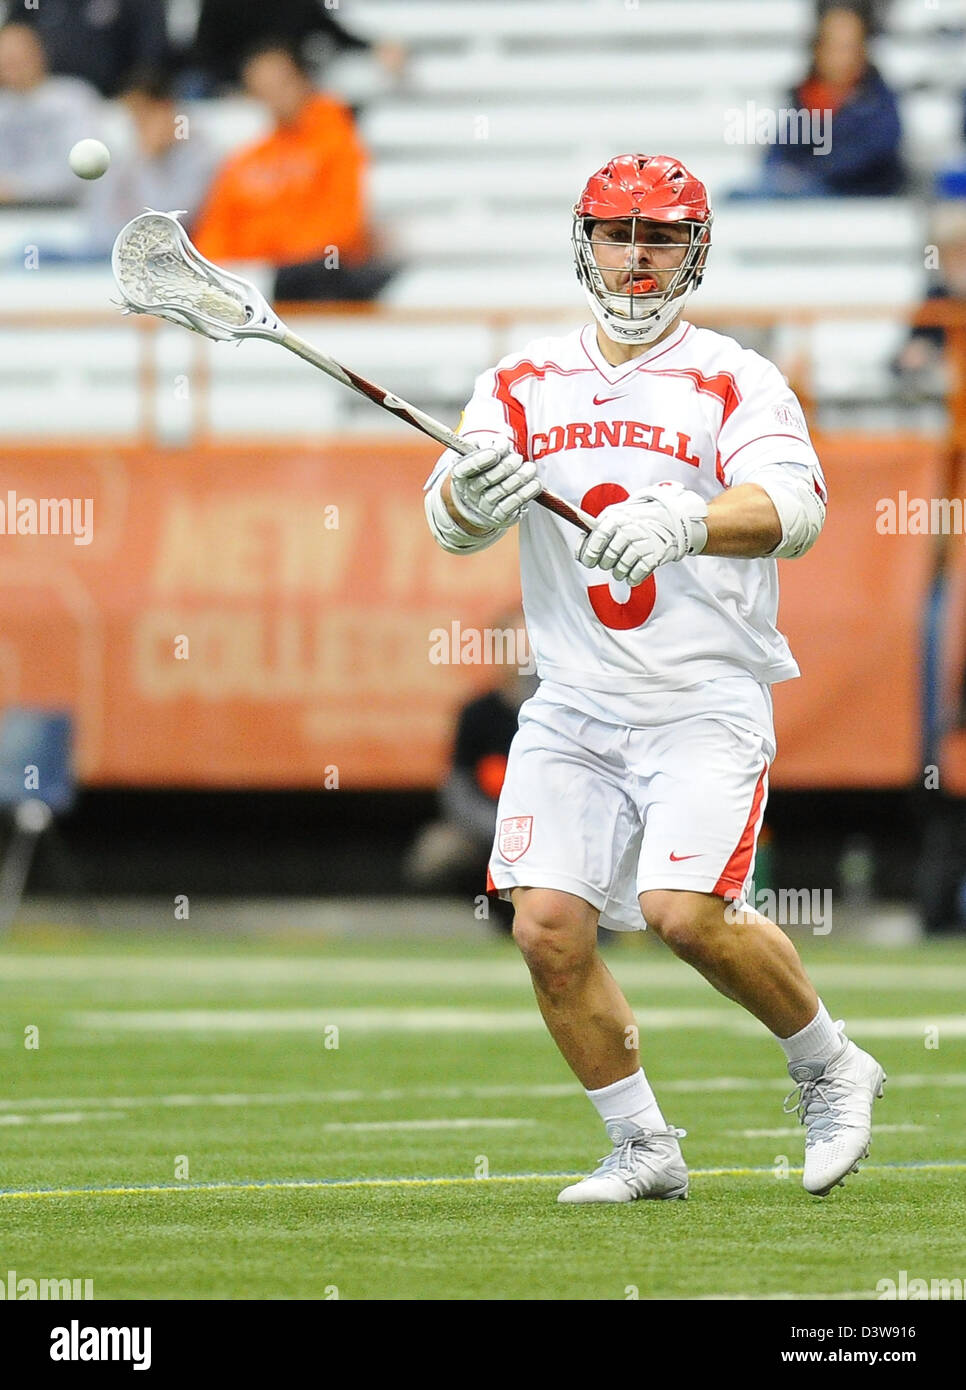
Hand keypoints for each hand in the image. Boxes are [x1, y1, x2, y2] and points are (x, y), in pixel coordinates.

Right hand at [449, 436, 540, 529]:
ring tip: (530, 468)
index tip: (496, 452)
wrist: (481, 504)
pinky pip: (515, 502)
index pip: (467, 467)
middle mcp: (470, 492)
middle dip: (507, 465)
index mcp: (460, 474)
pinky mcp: (500, 516)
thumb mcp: (479, 454)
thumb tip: (500, 444)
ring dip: (521, 476)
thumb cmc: (483, 472)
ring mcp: (484, 506)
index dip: (481, 458)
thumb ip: (487, 445)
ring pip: (504, 489)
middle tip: (517, 458)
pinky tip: (535, 482)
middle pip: (488, 478)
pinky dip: (528, 491)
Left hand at [576, 481, 708, 585]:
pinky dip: (632, 578)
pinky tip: (632, 574)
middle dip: (605, 563)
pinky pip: (637, 574)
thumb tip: (578, 552)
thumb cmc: (636, 519)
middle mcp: (629, 529)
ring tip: (621, 568)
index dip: (589, 553)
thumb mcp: (614, 516)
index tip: (588, 561)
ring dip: (618, 572)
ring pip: (621, 568)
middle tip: (609, 562)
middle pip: (608, 557)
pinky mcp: (656, 555)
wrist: (670, 518)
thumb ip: (595, 532)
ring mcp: (644, 542)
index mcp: (616, 517)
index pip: (597, 537)